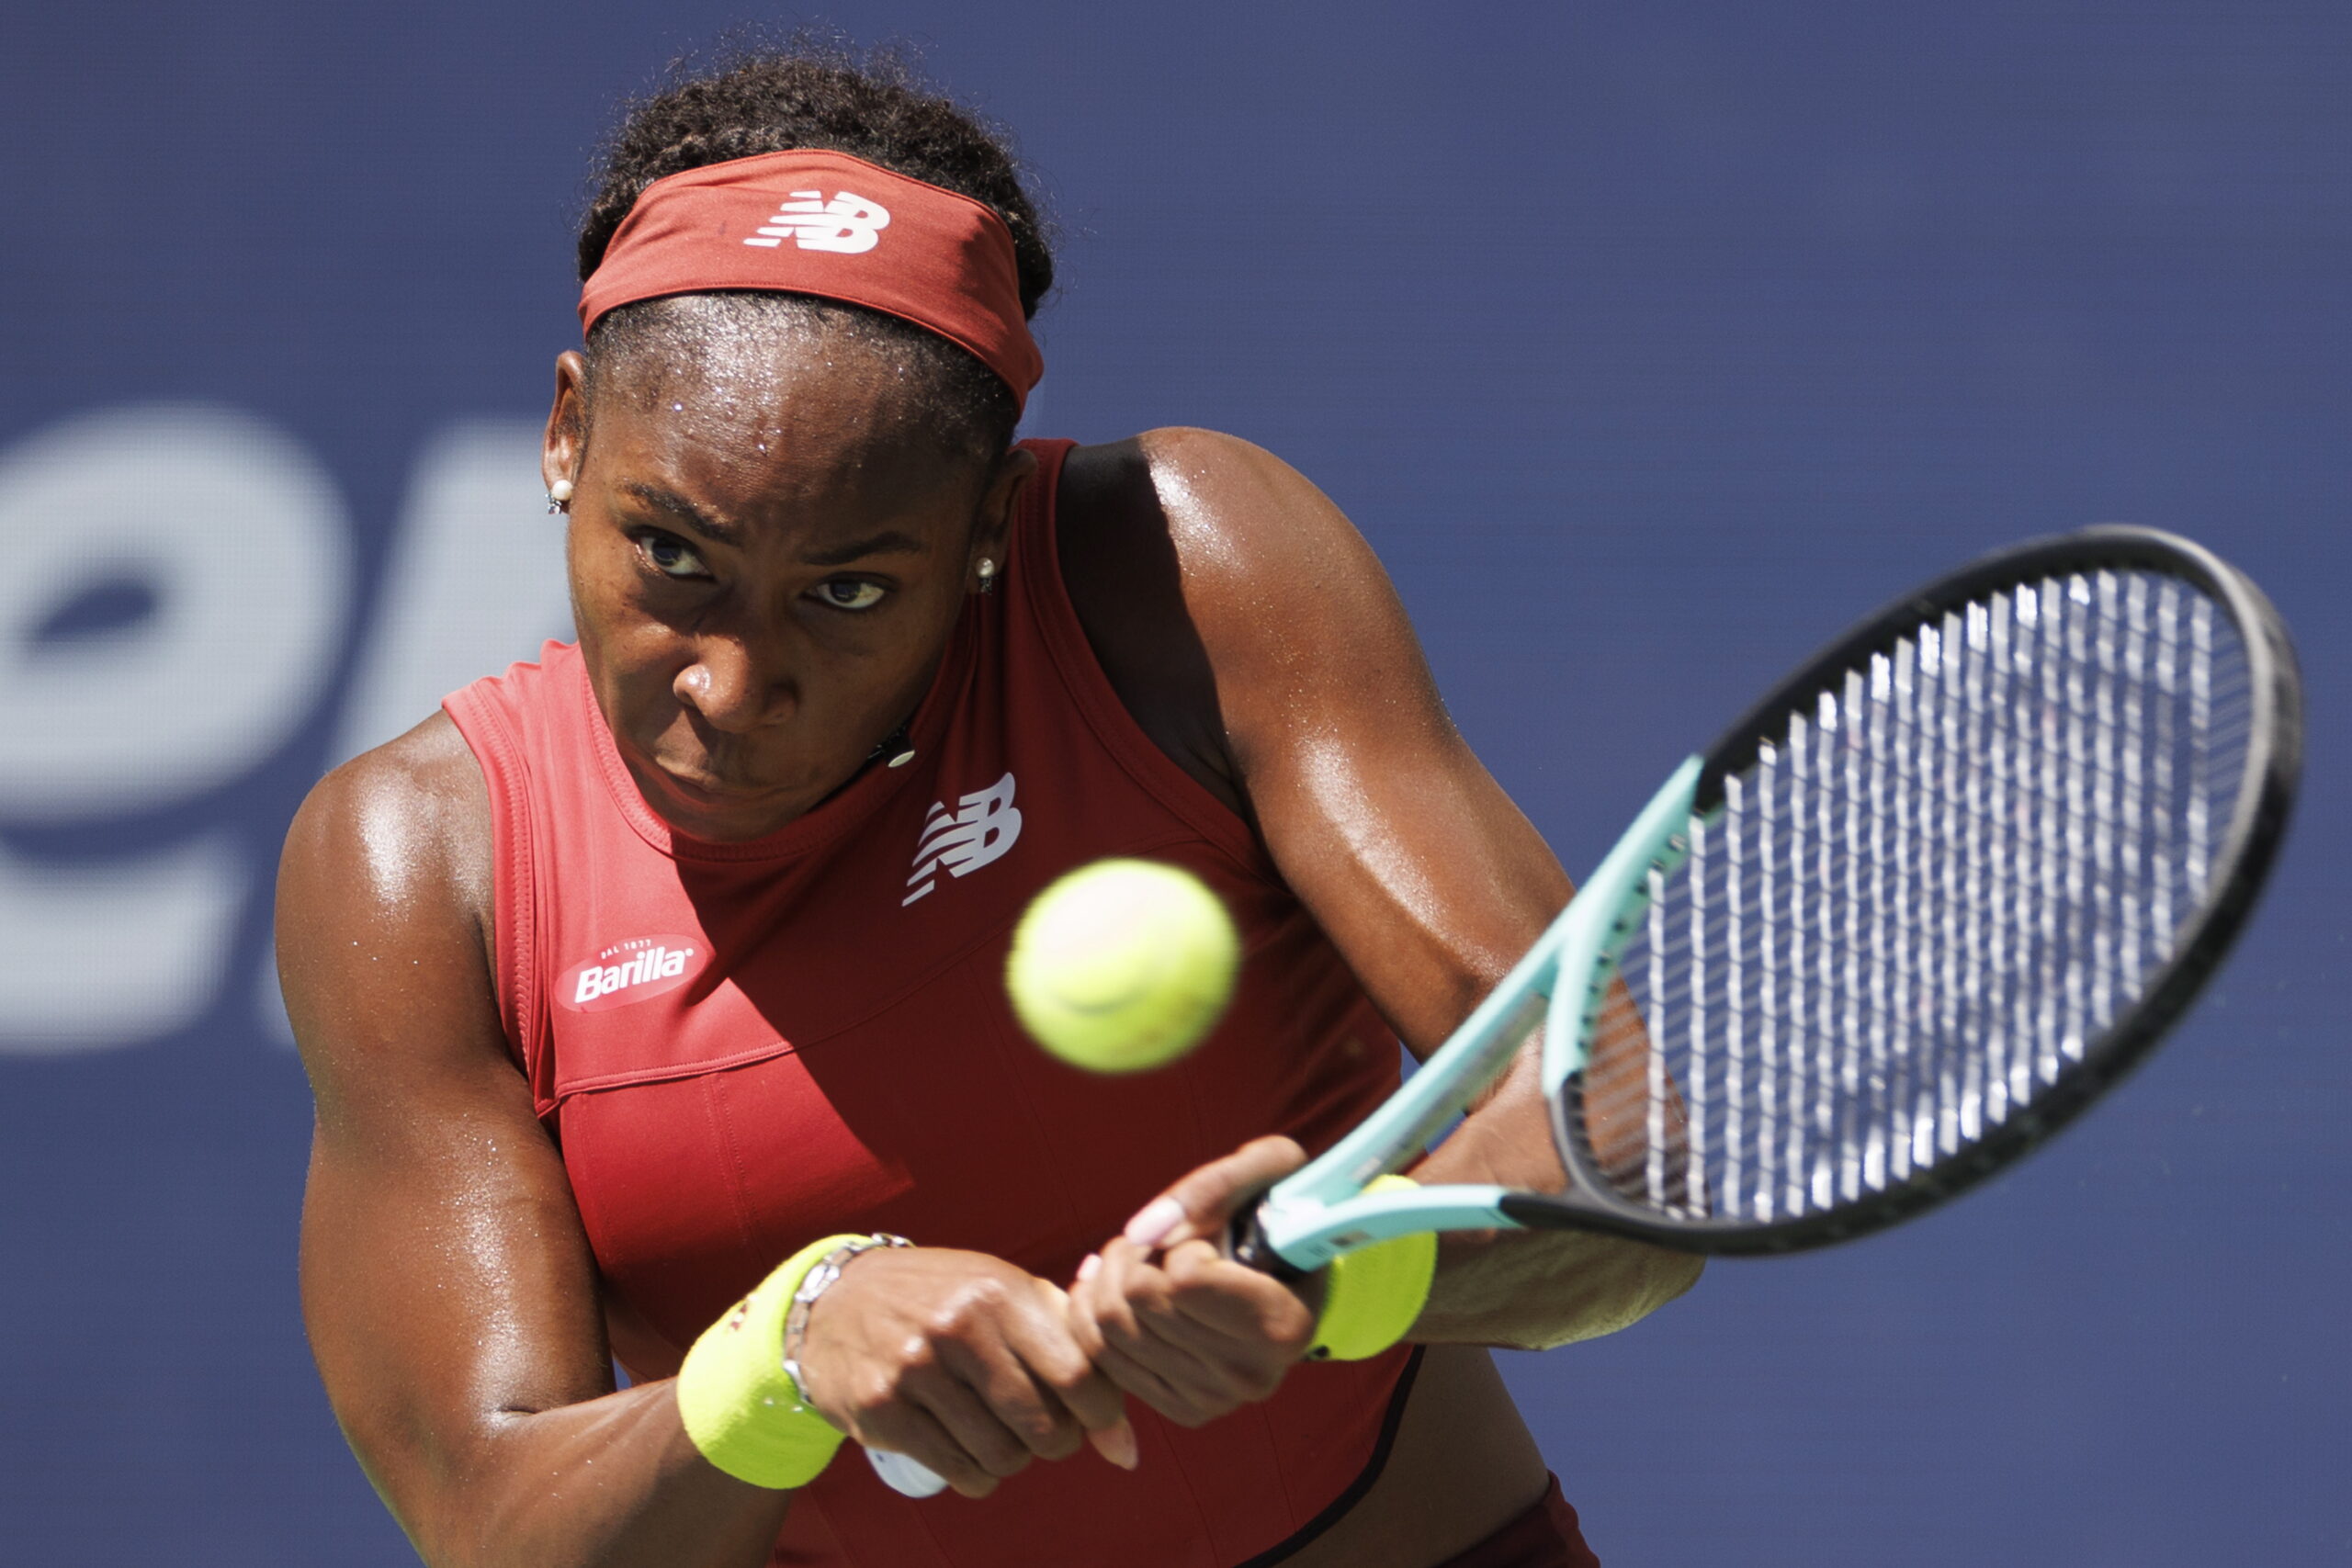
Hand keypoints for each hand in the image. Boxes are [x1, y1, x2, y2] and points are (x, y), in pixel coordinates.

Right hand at [792, 1246, 1137, 1497]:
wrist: (836, 1301)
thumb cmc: (944, 1299)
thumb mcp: (1006, 1294)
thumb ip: (1072, 1349)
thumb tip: (1126, 1447)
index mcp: (999, 1292)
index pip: (1078, 1371)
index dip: (1101, 1411)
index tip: (1096, 1419)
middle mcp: (958, 1327)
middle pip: (1044, 1424)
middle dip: (1057, 1441)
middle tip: (1044, 1430)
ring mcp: (915, 1369)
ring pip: (1002, 1455)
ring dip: (1013, 1459)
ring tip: (1001, 1433)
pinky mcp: (882, 1409)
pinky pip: (958, 1471)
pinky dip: (976, 1475)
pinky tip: (968, 1450)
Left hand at [1066, 1136, 1321, 1427]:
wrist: (1288, 1276)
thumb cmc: (1278, 1213)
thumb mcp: (1269, 1170)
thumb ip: (1214, 1187)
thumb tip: (1144, 1231)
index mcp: (1283, 1325)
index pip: (1183, 1279)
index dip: (1182, 1243)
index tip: (1209, 1239)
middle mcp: (1250, 1375)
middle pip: (1137, 1299)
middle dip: (1132, 1252)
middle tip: (1155, 1237)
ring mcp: (1214, 1400)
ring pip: (1109, 1325)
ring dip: (1109, 1275)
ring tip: (1137, 1257)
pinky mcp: (1181, 1409)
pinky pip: (1101, 1355)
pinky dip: (1095, 1309)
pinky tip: (1117, 1285)